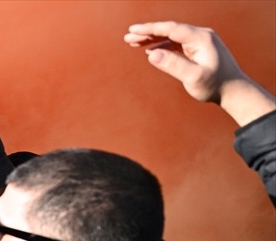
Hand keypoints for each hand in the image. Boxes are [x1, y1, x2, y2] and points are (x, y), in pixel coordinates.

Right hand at [125, 21, 274, 125]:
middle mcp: (201, 36)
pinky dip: (162, 45)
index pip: (171, 29)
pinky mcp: (197, 49)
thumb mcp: (193, 77)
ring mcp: (199, 42)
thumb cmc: (215, 85)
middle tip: (128, 37)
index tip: (133, 30)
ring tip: (134, 43)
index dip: (150, 28)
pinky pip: (176, 43)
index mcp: (201, 38)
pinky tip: (151, 50)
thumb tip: (151, 54)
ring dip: (153, 38)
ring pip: (171, 36)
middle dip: (148, 32)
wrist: (233, 90)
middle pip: (169, 30)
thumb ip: (173, 65)